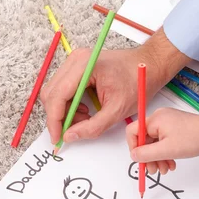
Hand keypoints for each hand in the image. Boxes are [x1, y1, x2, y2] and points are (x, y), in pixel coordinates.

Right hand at [40, 29, 190, 144]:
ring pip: (54, 92)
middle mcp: (75, 60)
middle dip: (58, 117)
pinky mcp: (75, 67)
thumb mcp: (117, 110)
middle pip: (51, 94)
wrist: (148, 65)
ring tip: (84, 119)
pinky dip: (68, 104)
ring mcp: (74, 62)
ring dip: (63, 111)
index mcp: (84, 66)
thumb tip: (69, 136)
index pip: (57, 96)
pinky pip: (61, 89)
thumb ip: (92, 127)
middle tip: (71, 131)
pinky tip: (84, 109)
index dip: (54, 120)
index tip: (57, 138)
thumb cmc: (138, 81)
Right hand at [126, 108, 198, 173]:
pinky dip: (165, 153)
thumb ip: (146, 154)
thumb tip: (133, 156)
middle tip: (154, 170)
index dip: (134, 147)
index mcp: (154, 120)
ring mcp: (166, 122)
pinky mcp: (173, 127)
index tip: (141, 160)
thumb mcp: (166, 150)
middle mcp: (158, 118)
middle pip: (144, 139)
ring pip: (154, 143)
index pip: (133, 132)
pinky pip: (163, 141)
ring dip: (157, 158)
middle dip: (148, 157)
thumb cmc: (194, 139)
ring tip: (165, 169)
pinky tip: (171, 163)